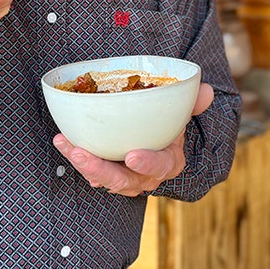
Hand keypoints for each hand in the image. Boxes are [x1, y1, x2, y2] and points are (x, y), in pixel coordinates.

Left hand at [53, 82, 215, 196]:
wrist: (155, 141)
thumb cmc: (167, 128)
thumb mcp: (183, 115)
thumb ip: (193, 103)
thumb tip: (206, 90)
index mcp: (168, 162)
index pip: (160, 166)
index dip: (148, 164)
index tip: (132, 155)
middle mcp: (144, 177)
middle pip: (122, 180)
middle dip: (100, 170)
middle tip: (82, 154)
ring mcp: (123, 178)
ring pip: (101, 177)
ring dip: (82, 164)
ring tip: (67, 145)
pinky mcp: (105, 173)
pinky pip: (89, 168)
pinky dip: (75, 156)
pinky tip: (63, 142)